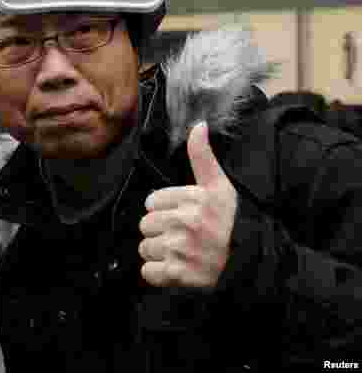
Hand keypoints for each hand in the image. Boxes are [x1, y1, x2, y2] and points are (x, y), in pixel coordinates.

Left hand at [139, 122, 237, 288]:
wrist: (254, 265)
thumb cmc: (234, 223)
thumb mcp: (221, 187)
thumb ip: (203, 156)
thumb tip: (199, 125)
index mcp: (193, 199)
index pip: (152, 202)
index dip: (165, 210)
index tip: (184, 217)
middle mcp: (185, 222)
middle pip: (146, 225)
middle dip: (161, 231)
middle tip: (183, 237)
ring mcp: (181, 249)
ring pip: (146, 248)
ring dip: (159, 253)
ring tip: (182, 254)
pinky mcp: (178, 275)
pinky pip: (148, 272)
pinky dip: (159, 274)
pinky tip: (177, 270)